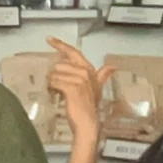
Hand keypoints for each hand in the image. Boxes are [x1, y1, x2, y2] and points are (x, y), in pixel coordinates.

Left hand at [46, 37, 113, 153]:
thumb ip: (104, 75)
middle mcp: (85, 72)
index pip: (73, 52)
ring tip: (55, 92)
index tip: (49, 39)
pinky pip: (54, 82)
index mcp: (89, 70)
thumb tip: (114, 66)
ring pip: (55, 74)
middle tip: (54, 85)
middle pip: (60, 65)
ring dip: (51, 82)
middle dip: (53, 74)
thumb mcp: (98, 88)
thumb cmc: (90, 106)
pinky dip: (51, 88)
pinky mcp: (71, 88)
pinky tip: (54, 94)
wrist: (88, 122)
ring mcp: (79, 80)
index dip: (61, 44)